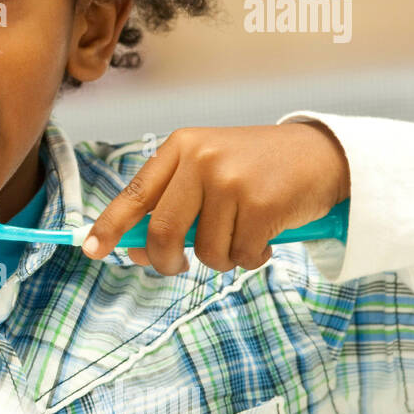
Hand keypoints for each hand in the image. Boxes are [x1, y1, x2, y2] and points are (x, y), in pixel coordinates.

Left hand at [81, 122, 350, 274]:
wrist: (322, 155)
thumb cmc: (257, 169)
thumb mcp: (208, 173)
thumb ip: (173, 207)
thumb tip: (138, 253)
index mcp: (180, 148)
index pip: (135, 193)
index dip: (109, 226)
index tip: (91, 249)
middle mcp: (201, 159)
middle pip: (163, 231)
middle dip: (168, 260)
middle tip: (179, 265)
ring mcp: (231, 180)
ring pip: (207, 251)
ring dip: (223, 258)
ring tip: (243, 235)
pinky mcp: (262, 203)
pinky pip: (241, 255)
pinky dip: (252, 258)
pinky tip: (266, 237)